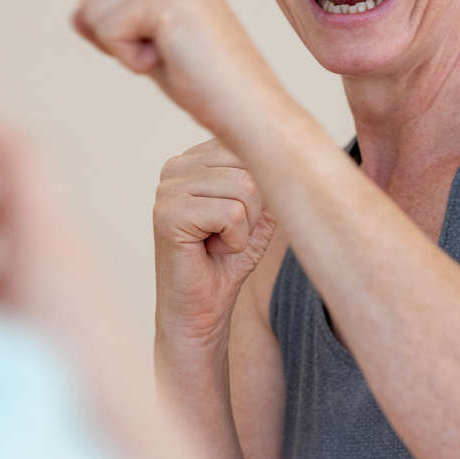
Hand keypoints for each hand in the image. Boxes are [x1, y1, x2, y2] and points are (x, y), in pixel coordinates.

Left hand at [73, 0, 285, 137]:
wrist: (248, 110)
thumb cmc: (205, 85)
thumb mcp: (148, 47)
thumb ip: (114, 24)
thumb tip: (75, 13)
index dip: (123, 37)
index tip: (171, 50)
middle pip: (91, 1)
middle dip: (122, 42)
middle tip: (174, 55)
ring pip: (94, 15)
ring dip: (127, 51)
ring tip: (176, 56)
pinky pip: (108, 30)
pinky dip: (132, 58)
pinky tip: (173, 58)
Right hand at [152, 137, 276, 343]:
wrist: (200, 311)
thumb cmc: (227, 263)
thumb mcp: (258, 211)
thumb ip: (267, 177)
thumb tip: (291, 152)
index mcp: (193, 159)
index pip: (249, 146)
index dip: (260, 191)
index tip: (236, 220)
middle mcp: (176, 166)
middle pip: (249, 166)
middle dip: (255, 209)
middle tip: (229, 235)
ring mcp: (168, 189)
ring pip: (245, 188)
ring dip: (245, 227)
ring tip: (220, 242)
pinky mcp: (168, 214)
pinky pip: (232, 213)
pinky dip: (235, 241)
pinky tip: (212, 251)